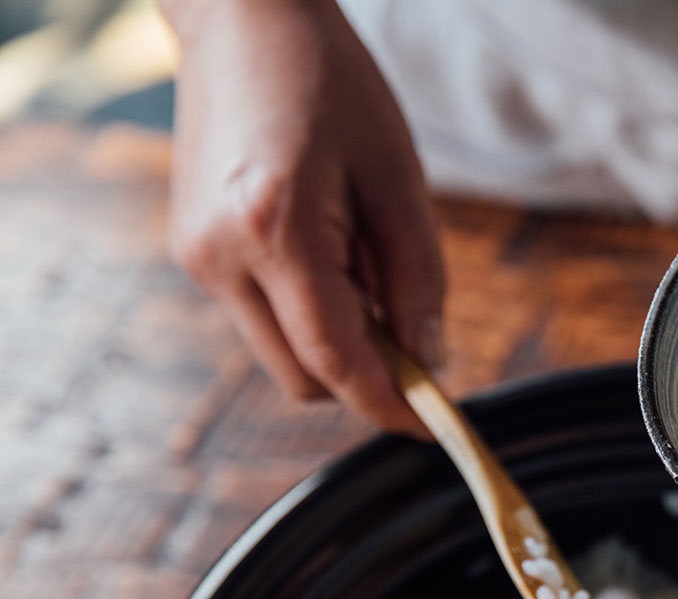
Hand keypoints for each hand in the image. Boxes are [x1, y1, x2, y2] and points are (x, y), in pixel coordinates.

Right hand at [161, 0, 442, 434]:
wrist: (243, 20)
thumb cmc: (330, 83)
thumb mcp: (397, 177)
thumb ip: (418, 277)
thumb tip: (432, 359)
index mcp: (273, 231)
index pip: (336, 361)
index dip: (390, 405)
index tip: (433, 426)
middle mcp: (218, 257)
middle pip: (302, 378)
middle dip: (365, 377)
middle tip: (418, 336)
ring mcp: (196, 258)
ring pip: (280, 354)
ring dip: (336, 343)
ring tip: (369, 267)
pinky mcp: (192, 251)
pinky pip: (262, 318)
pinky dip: (308, 313)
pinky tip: (333, 256)